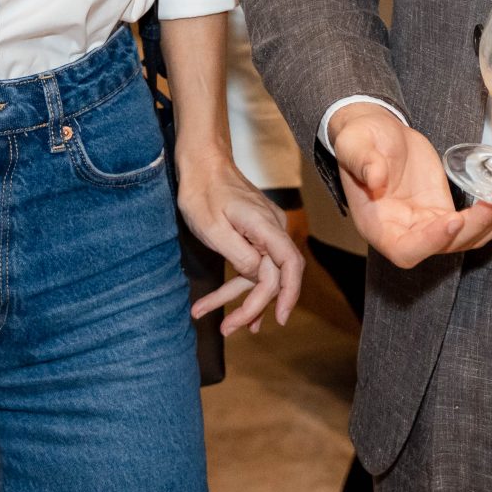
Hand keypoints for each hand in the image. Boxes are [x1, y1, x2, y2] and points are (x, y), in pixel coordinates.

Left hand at [175, 147, 306, 334]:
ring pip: (260, 272)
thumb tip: (260, 277)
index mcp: (264, 225)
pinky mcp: (256, 233)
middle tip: (230, 329)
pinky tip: (230, 304)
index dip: (289, 294)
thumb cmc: (203, 191)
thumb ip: (241, 256)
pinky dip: (240, 284)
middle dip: (255, 305)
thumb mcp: (214, 229)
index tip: (280, 318)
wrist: (202, 162)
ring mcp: (265, 230)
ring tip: (221, 325)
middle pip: (274, 275)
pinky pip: (253, 263)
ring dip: (240, 299)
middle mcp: (272, 228)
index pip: (289, 264)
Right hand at [327, 102, 491, 266]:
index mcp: (377, 225)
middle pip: (442, 247)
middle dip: (471, 229)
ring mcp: (426, 223)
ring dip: (487, 225)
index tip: (451, 221)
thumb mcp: (355, 145)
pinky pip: (469, 224)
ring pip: (462, 239)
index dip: (430, 242)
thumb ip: (364, 162)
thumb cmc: (360, 141)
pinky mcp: (442, 210)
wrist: (376, 132)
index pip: (405, 249)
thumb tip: (376, 177)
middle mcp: (404, 232)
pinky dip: (489, 217)